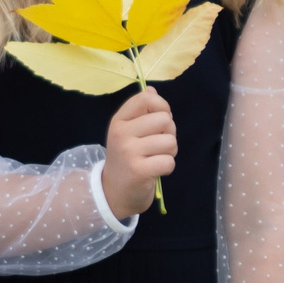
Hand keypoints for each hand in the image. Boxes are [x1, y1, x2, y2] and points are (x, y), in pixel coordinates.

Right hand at [101, 87, 177, 218]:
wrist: (113, 192)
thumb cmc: (127, 158)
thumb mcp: (128, 132)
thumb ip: (141, 111)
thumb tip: (152, 90)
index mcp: (119, 120)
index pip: (146, 98)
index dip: (162, 106)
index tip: (161, 120)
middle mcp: (121, 133)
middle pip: (164, 120)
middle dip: (169, 132)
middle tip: (158, 145)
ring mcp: (129, 152)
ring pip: (170, 141)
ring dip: (170, 152)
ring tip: (156, 157)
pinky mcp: (138, 170)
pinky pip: (168, 161)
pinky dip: (168, 167)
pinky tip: (156, 170)